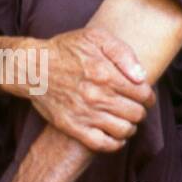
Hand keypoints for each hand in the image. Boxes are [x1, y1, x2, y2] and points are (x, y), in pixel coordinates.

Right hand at [28, 26, 156, 150]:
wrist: (32, 67)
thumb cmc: (65, 50)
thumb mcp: (95, 37)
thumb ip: (123, 53)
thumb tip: (141, 77)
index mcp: (106, 74)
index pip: (143, 94)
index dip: (148, 96)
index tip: (144, 95)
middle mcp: (97, 96)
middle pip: (136, 113)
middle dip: (140, 110)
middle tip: (135, 107)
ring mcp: (85, 114)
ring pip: (124, 130)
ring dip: (130, 127)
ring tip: (126, 120)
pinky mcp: (73, 127)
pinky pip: (103, 144)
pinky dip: (115, 143)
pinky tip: (116, 135)